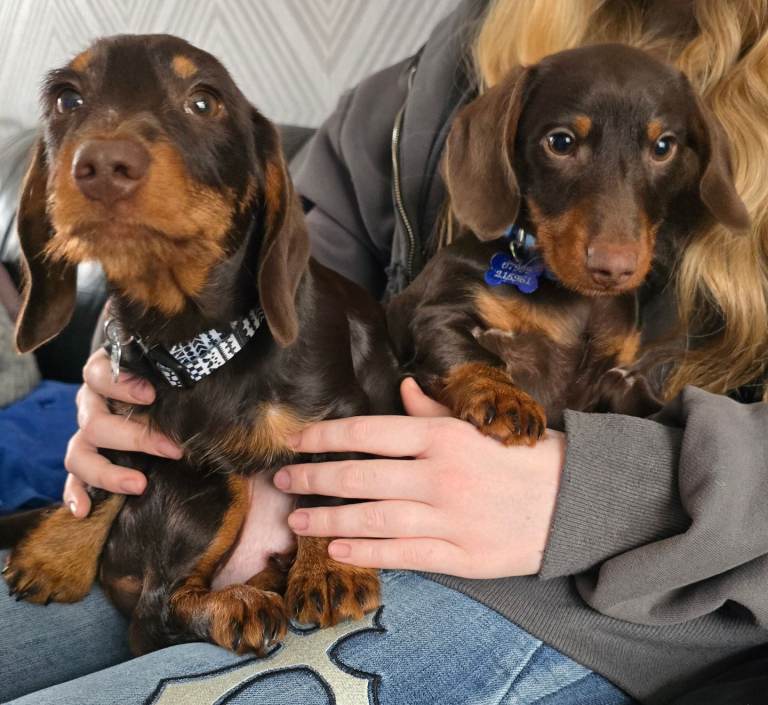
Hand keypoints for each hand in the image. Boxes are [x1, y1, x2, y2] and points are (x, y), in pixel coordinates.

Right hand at [64, 349, 182, 517]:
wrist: (157, 395)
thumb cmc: (164, 380)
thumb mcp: (166, 374)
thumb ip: (175, 376)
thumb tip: (204, 393)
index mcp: (105, 377)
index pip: (99, 375)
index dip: (121, 386)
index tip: (151, 396)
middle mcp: (90, 405)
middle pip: (95, 423)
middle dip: (135, 438)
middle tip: (172, 450)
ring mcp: (84, 435)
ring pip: (78, 455)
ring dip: (107, 473)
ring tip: (139, 485)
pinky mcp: (84, 460)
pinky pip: (73, 480)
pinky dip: (76, 494)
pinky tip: (85, 510)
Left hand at [273, 378, 564, 577]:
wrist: (576, 500)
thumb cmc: (525, 455)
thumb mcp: (482, 424)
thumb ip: (437, 410)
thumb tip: (405, 387)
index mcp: (444, 437)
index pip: (369, 432)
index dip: (326, 436)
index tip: (296, 440)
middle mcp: (440, 475)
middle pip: (361, 477)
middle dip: (314, 478)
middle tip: (282, 481)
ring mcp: (450, 518)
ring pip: (374, 519)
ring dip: (328, 519)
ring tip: (297, 519)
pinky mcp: (461, 555)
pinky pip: (403, 554)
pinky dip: (366, 551)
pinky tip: (337, 548)